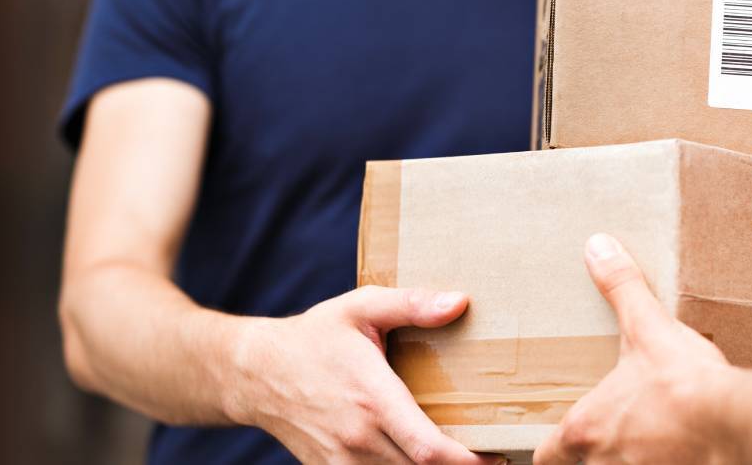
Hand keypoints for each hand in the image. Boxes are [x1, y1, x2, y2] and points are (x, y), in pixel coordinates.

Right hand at [226, 285, 503, 464]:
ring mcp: (342, 462)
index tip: (496, 457)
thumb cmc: (314, 337)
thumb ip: (411, 304)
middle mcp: (358, 438)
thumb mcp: (360, 308)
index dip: (468, 462)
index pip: (428, 449)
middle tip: (492, 458)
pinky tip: (421, 462)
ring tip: (460, 459)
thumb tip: (460, 302)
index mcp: (372, 399)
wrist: (255, 373)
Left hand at [534, 235, 751, 464]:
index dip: (553, 447)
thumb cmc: (683, 382)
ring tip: (655, 436)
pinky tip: (685, 448)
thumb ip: (621, 287)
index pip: (547, 455)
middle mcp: (604, 464)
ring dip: (633, 456)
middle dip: (601, 450)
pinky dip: (667, 462)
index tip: (562, 438)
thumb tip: (598, 247)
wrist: (733, 423)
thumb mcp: (647, 327)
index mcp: (587, 428)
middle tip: (620, 426)